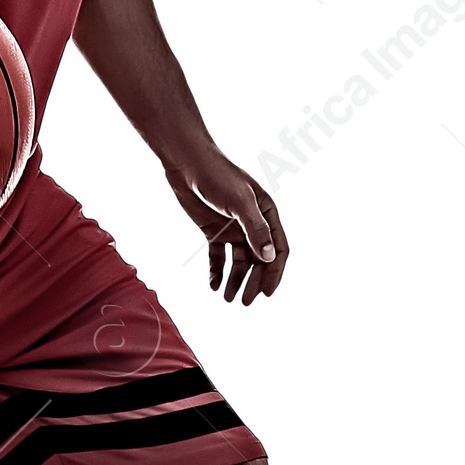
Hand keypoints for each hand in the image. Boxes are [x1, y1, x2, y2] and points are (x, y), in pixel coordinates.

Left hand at [163, 146, 288, 303]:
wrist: (187, 162)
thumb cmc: (218, 176)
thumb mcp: (240, 203)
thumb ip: (256, 229)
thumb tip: (270, 258)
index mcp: (267, 214)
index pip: (277, 249)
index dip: (274, 272)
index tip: (267, 293)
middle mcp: (253, 223)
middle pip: (259, 259)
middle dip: (253, 281)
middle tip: (244, 302)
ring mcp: (233, 227)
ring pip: (239, 261)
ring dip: (235, 280)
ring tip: (227, 298)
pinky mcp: (213, 230)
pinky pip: (218, 256)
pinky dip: (217, 271)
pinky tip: (213, 285)